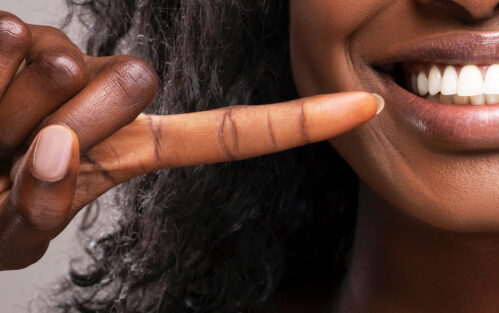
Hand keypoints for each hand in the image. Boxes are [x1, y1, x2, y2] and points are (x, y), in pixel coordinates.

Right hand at [0, 12, 382, 269]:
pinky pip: (4, 43)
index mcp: (133, 150)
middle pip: (132, 80)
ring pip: (61, 62)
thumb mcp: (11, 225)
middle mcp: (111, 98)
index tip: (368, 105)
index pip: (229, 135)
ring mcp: (66, 60)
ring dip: (3, 106)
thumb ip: (39, 202)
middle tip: (13, 150)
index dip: (299, 123)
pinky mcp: (15, 32)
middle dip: (64, 120)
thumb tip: (53, 143)